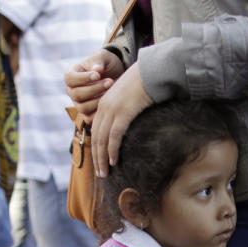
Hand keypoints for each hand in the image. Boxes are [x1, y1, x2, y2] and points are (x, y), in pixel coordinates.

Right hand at [64, 49, 123, 122]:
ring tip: (112, 92)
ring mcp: (78, 104)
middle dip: (95, 89)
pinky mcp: (87, 114)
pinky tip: (111, 103)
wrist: (115, 75)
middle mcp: (72, 91)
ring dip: (99, 101)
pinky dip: (100, 112)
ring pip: (83, 108)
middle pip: (77, 95)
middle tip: (110, 82)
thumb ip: (99, 61)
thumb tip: (97, 69)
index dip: (83, 78)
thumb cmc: (106, 64)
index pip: (70, 79)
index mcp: (71, 75)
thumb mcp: (103, 57)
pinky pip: (89, 118)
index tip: (97, 75)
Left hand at [90, 62, 152, 177]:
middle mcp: (104, 107)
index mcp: (103, 104)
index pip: (96, 131)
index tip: (99, 162)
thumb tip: (125, 126)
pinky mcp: (123, 113)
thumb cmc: (144, 86)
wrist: (151, 72)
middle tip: (99, 174)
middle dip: (96, 158)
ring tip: (104, 173)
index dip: (96, 149)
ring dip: (102, 159)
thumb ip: (122, 111)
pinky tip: (113, 162)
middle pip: (96, 138)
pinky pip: (114, 136)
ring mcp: (112, 110)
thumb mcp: (128, 99)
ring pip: (102, 140)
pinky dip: (112, 151)